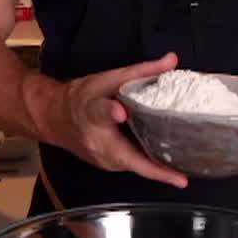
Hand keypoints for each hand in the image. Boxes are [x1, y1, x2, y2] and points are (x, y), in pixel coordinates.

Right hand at [48, 53, 187, 187]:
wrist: (55, 119)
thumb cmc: (82, 98)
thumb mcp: (108, 79)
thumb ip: (142, 72)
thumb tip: (171, 60)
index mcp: (92, 112)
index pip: (101, 112)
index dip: (110, 112)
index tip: (120, 112)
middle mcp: (96, 140)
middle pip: (127, 156)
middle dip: (154, 168)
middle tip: (179, 177)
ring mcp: (102, 158)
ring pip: (134, 166)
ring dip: (158, 172)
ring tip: (182, 176)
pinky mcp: (108, 165)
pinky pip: (133, 167)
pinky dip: (151, 168)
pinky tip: (170, 170)